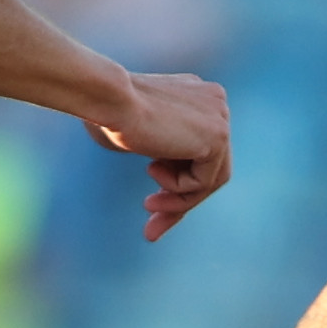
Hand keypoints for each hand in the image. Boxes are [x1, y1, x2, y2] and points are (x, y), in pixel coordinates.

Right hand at [93, 72, 230, 239]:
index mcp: (196, 98)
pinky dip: (177, 189)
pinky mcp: (219, 136)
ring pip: (209, 179)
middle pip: (209, 168)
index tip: (151, 208)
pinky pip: (203, 182)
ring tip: (148, 204)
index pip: (198, 152)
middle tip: (152, 230)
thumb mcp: (138, 139)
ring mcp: (221, 118)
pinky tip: (152, 168)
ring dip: (177, 201)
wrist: (107, 97)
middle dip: (181, 201)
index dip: (176, 183)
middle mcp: (215, 104)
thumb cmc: (105, 115)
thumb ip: (161, 154)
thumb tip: (168, 182)